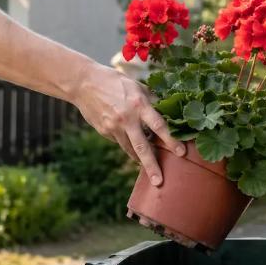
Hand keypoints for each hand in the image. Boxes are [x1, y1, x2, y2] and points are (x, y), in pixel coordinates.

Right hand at [72, 62, 185, 184]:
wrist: (84, 83)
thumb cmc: (115, 82)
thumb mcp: (137, 86)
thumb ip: (152, 101)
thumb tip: (169, 114)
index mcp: (139, 104)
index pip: (159, 126)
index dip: (171, 140)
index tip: (181, 153)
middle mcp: (127, 118)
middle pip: (142, 147)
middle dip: (152, 166)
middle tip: (159, 182)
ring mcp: (114, 127)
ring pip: (130, 149)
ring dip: (141, 160)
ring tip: (151, 171)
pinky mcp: (104, 131)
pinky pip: (121, 142)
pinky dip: (129, 146)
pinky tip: (133, 148)